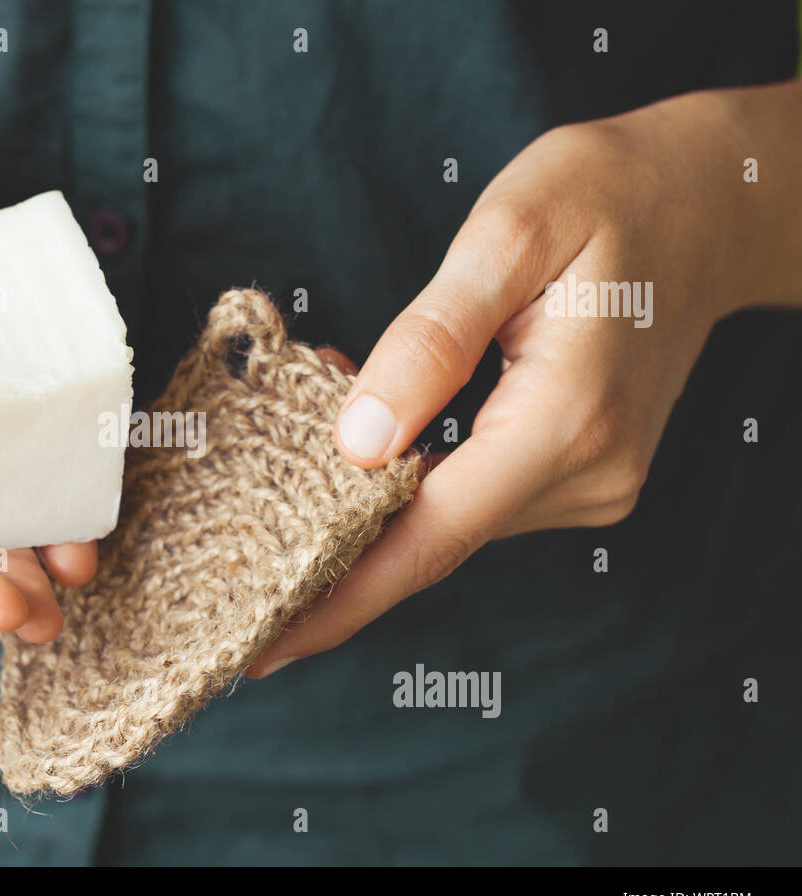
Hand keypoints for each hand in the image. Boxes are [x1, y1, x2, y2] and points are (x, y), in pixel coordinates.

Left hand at [250, 89, 773, 676]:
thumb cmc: (608, 195)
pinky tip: (368, 438)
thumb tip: (358, 441)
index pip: (429, 539)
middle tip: (236, 543)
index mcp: (566, 421)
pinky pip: (475, 496)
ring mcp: (590, 482)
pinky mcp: (581, 472)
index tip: (261, 648)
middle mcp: (586, 475)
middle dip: (331, 544)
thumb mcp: (511, 234)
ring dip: (369, 500)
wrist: (712, 201)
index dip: (338, 599)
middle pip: (431, 542)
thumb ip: (431, 341)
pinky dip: (412, 481)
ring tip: (299, 433)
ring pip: (449, 520)